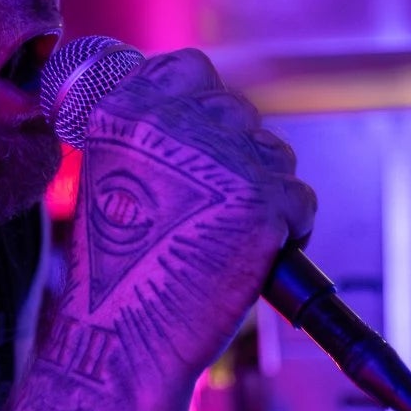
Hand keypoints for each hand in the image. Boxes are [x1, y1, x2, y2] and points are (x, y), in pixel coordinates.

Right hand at [41, 49, 316, 406]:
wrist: (121, 342)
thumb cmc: (116, 273)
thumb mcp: (110, 178)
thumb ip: (152, 137)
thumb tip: (210, 114)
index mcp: (124, 112)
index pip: (189, 68)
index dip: (200, 102)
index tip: (197, 137)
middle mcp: (173, 123)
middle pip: (237, 111)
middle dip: (234, 155)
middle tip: (209, 210)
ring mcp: (224, 159)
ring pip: (273, 153)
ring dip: (262, 190)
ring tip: (223, 237)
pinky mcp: (265, 201)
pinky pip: (300, 198)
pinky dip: (287, 228)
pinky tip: (251, 256)